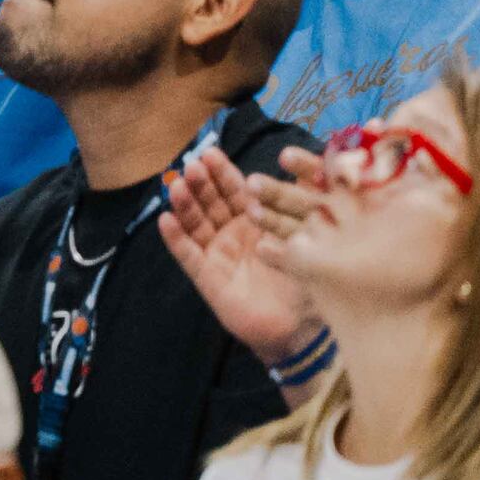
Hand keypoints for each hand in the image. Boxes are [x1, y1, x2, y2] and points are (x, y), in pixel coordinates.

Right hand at [161, 140, 324, 369]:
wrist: (302, 326)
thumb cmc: (307, 279)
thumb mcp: (308, 235)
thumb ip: (302, 202)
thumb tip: (314, 165)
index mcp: (255, 220)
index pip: (235, 190)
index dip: (222, 172)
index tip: (210, 153)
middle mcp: (232, 234)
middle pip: (211, 202)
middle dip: (201, 183)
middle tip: (193, 165)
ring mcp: (217, 255)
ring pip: (196, 224)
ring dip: (185, 204)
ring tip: (177, 185)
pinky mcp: (207, 278)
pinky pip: (188, 256)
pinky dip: (175, 238)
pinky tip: (165, 220)